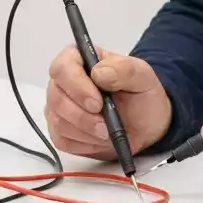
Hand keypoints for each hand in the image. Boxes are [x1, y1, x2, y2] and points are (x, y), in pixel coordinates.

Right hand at [45, 46, 171, 159]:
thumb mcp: (142, 77)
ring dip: (86, 131)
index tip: (97, 103)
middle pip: (56, 98)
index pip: (62, 67)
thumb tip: (98, 72)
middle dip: (82, 116)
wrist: (146, 124)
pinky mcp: (60, 131)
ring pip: (58, 122)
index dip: (76, 85)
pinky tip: (101, 138)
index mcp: (80, 59)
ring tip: (108, 131)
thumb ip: (124, 69)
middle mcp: (63, 82)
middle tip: (105, 125)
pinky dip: (84, 143)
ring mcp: (59, 108)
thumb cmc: (141, 95)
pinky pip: (62, 140)